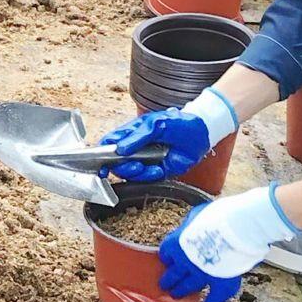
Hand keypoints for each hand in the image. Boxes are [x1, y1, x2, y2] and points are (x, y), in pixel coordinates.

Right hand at [98, 89, 238, 181]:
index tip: (100, 164)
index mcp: (131, 133)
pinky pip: (146, 179)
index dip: (101, 153)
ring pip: (130, 173)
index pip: (110, 143)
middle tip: (132, 164)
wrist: (201, 133)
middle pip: (117, 162)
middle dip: (122, 167)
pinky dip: (150, 176)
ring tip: (144, 166)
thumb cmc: (177, 123)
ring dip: (136, 172)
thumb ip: (137, 136)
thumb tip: (120, 149)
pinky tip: (158, 169)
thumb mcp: (155, 125)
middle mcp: (135, 148)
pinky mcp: (156, 171)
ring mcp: (145, 160)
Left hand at [158, 186, 295, 301]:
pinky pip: (213, 299)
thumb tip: (193, 223)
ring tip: (177, 294)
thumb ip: (192, 222)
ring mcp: (202, 274)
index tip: (168, 259)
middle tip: (165, 284)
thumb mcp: (198, 213)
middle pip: (173, 274)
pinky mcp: (220, 283)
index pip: (166, 253)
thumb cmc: (220, 215)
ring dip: (181, 291)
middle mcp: (186, 262)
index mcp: (178, 243)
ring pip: (187, 287)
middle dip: (168, 280)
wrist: (240, 227)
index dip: (168, 256)